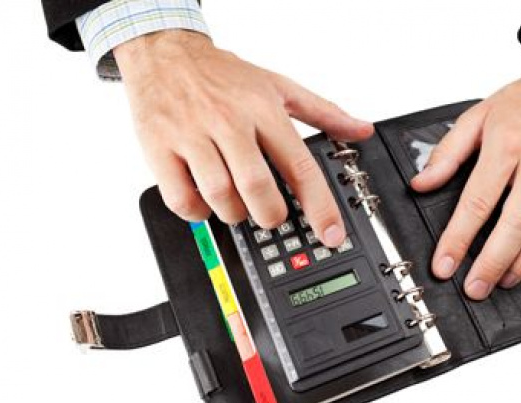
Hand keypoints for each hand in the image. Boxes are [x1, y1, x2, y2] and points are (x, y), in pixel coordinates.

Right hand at [114, 30, 373, 246]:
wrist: (165, 52)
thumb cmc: (224, 75)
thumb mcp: (279, 86)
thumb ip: (323, 112)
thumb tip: (361, 130)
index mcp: (263, 109)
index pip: (299, 166)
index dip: (319, 206)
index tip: (331, 233)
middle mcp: (229, 122)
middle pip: (257, 188)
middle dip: (271, 215)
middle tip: (273, 215)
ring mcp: (191, 136)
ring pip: (220, 196)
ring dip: (234, 213)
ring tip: (238, 203)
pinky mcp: (159, 149)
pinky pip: (181, 199)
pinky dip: (197, 212)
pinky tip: (205, 202)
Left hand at [411, 56, 520, 298]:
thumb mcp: (476, 117)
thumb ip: (447, 153)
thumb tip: (421, 184)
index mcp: (508, 144)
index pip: (478, 200)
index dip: (458, 238)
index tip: (444, 265)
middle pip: (518, 222)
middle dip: (493, 263)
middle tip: (475, 288)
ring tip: (504, 281)